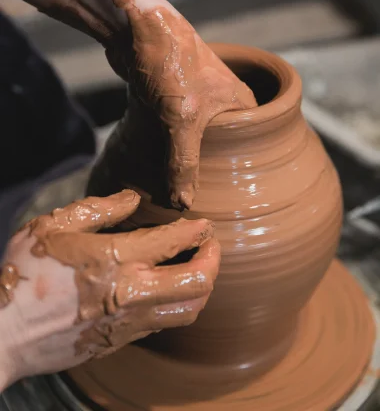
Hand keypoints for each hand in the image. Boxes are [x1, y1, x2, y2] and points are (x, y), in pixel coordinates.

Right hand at [0, 190, 219, 389]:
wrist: (4, 333)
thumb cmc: (25, 273)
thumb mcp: (52, 226)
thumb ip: (97, 209)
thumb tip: (132, 198)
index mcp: (115, 258)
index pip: (173, 241)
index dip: (196, 230)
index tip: (204, 225)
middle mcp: (131, 292)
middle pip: (198, 281)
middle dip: (213, 260)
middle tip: (211, 246)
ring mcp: (130, 322)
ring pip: (189, 310)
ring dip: (202, 286)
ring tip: (197, 269)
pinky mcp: (122, 341)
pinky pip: (163, 323)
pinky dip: (176, 304)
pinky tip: (167, 290)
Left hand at [106, 0, 257, 209]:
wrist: (132, 27)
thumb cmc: (169, 63)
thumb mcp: (181, 118)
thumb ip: (184, 162)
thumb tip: (183, 204)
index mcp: (241, 102)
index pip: (250, 147)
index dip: (240, 171)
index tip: (226, 196)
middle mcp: (224, 101)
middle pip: (222, 145)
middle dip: (210, 169)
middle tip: (199, 196)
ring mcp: (197, 100)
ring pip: (196, 138)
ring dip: (186, 158)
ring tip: (177, 187)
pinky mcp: (173, 99)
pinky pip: (174, 131)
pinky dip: (167, 147)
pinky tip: (160, 165)